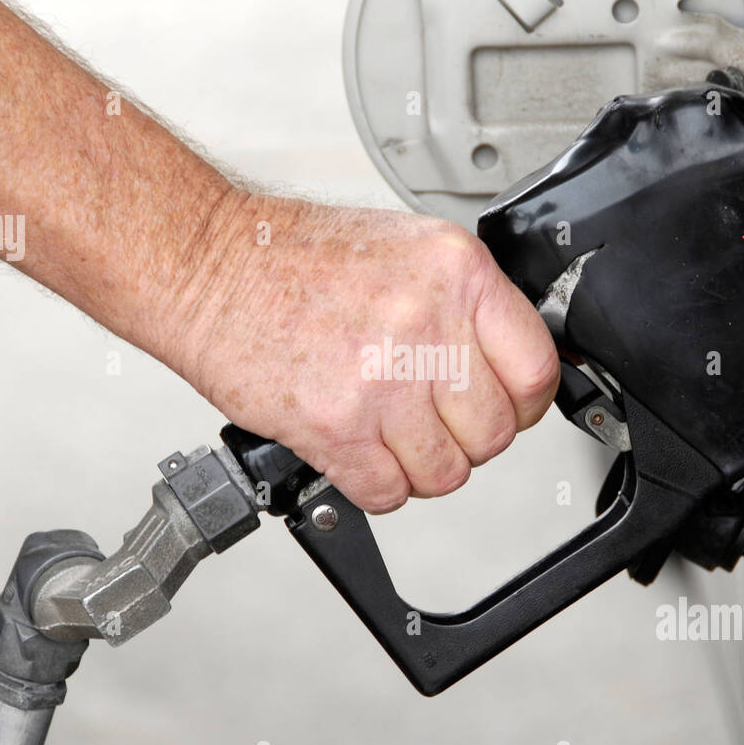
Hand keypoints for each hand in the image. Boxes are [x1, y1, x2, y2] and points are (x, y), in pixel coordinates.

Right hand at [166, 192, 559, 512]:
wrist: (207, 266)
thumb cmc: (294, 258)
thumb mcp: (406, 251)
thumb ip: (463, 307)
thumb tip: (504, 366)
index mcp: (456, 271)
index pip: (535, 369)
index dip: (524, 403)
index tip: (505, 407)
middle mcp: (426, 322)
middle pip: (495, 432)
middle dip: (465, 439)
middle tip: (431, 421)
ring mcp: (383, 379)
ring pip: (446, 472)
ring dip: (419, 468)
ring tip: (387, 436)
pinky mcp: (336, 426)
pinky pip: (388, 493)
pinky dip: (375, 487)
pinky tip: (356, 452)